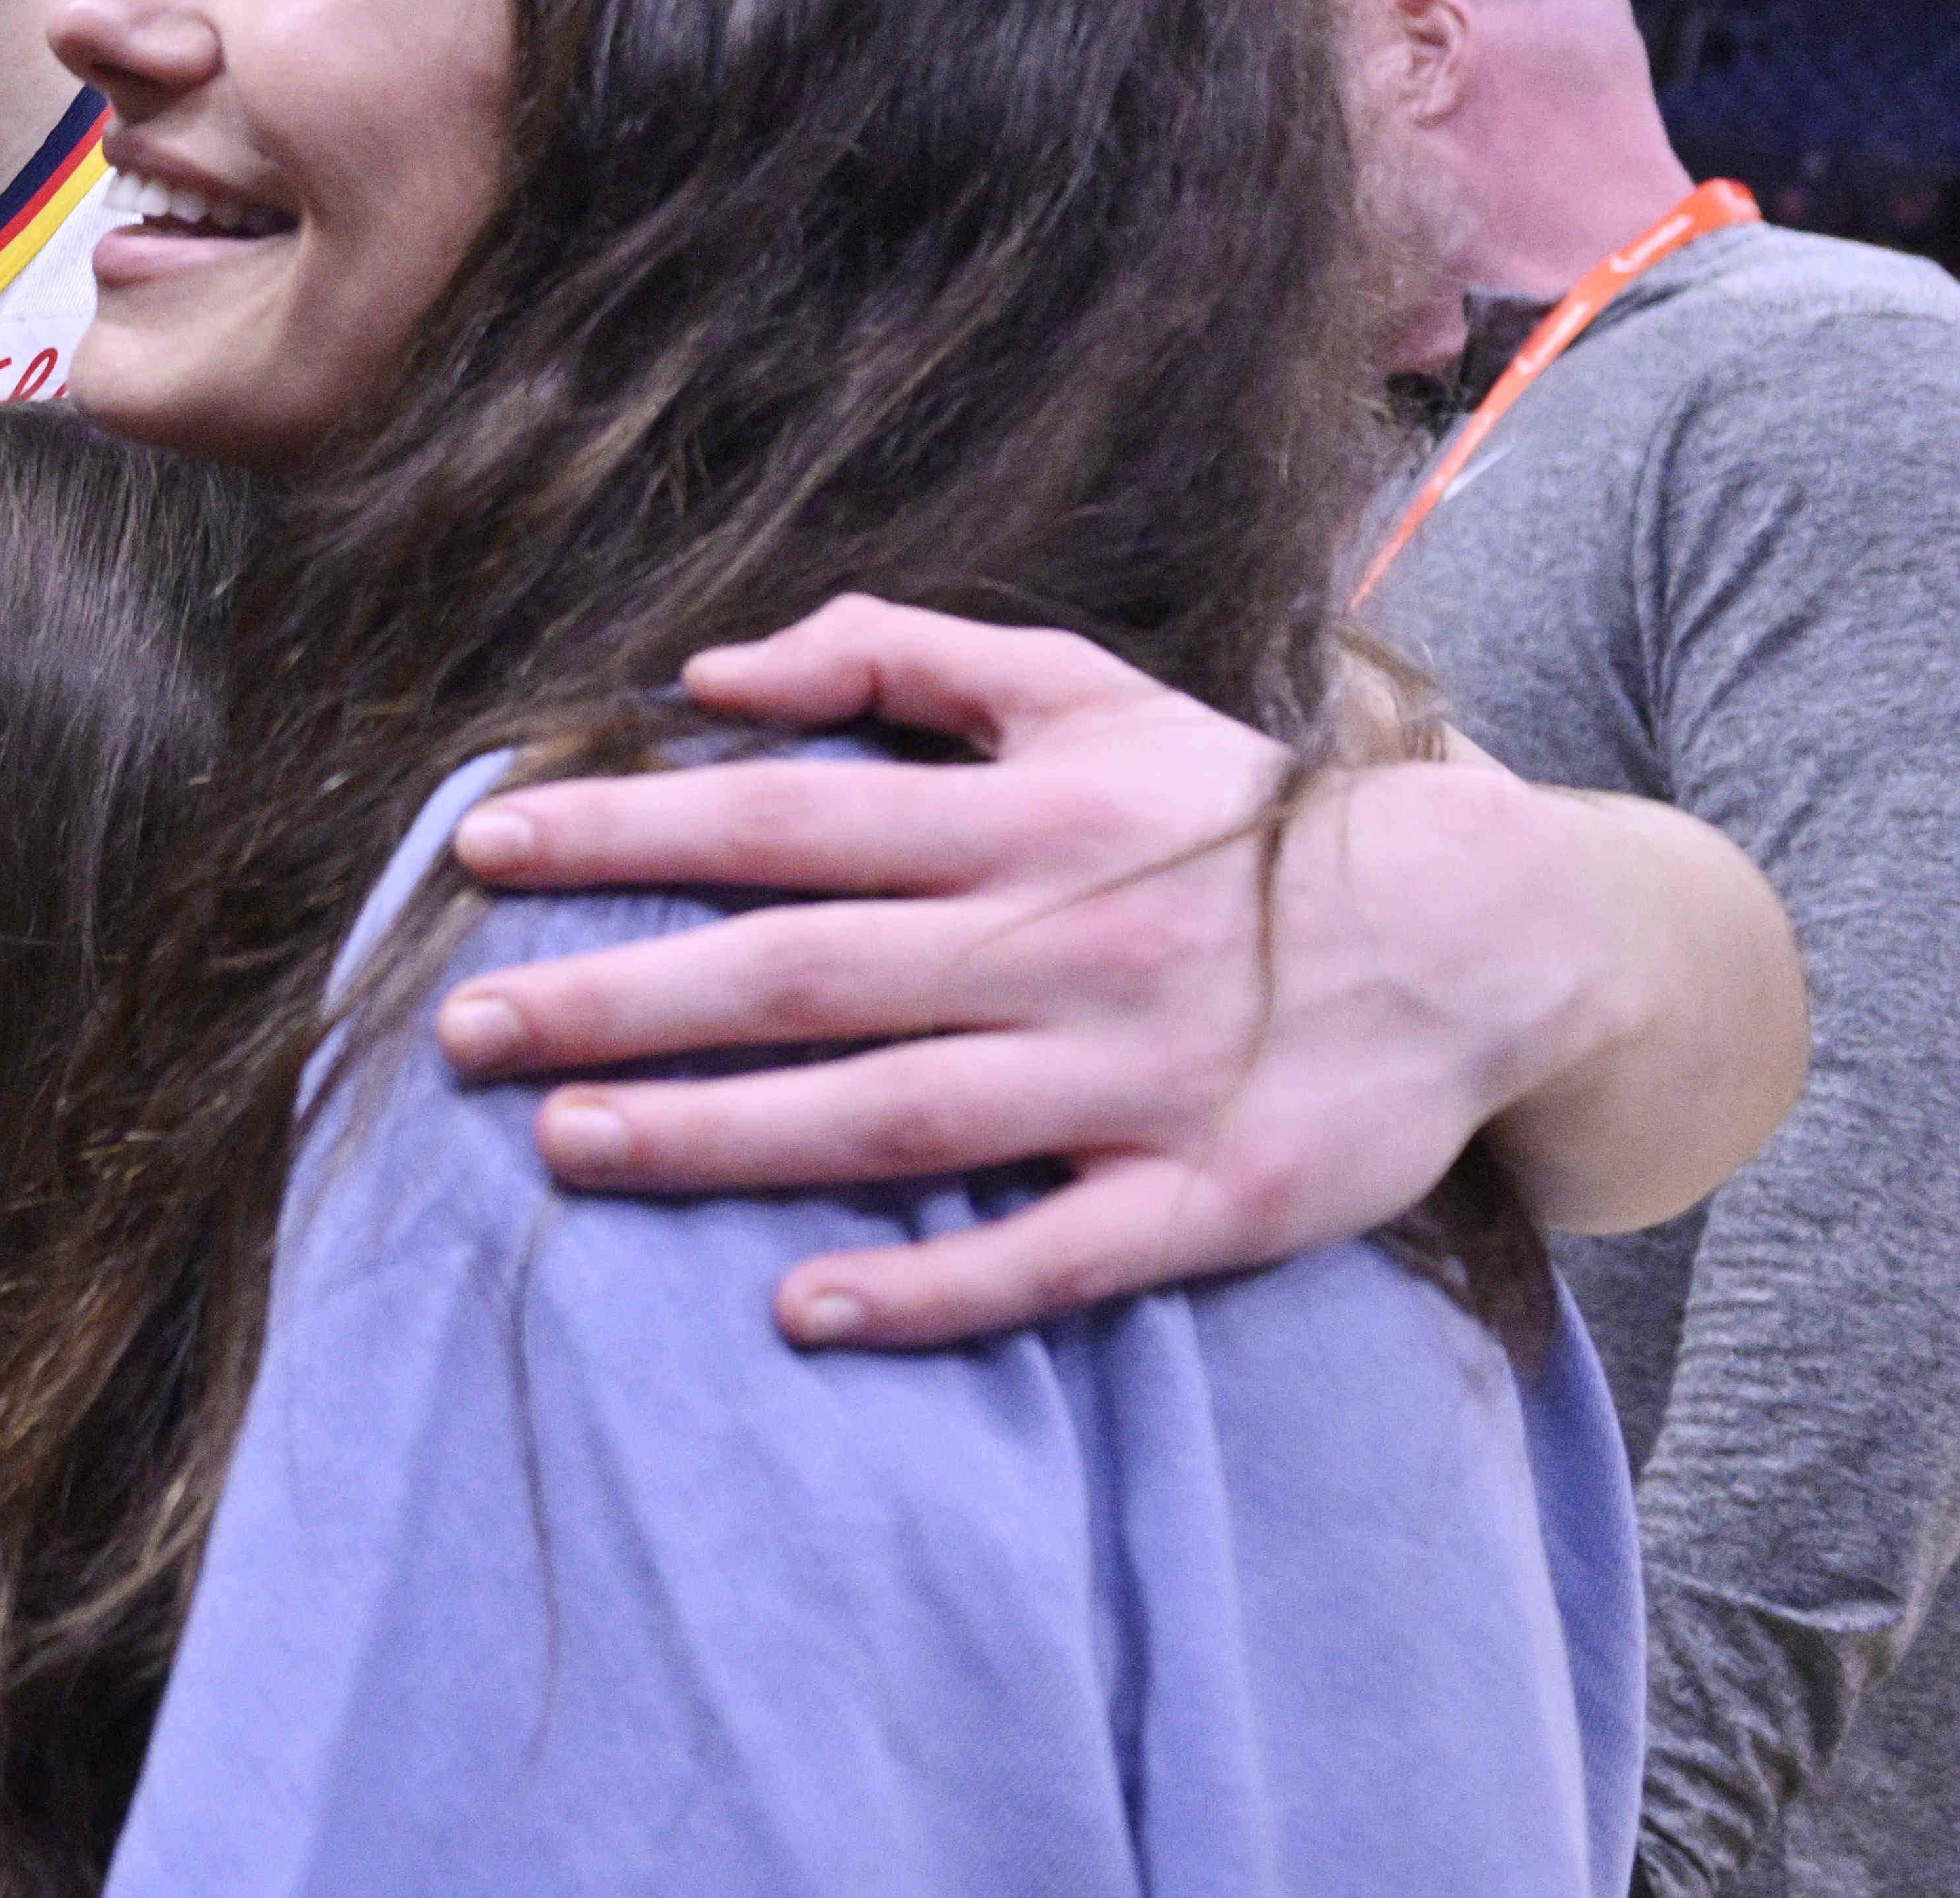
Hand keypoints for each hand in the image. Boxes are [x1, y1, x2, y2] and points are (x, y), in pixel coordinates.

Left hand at [430, 596, 1630, 1348]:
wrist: (1495, 928)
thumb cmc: (1244, 814)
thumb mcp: (1088, 689)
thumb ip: (901, 654)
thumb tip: (718, 667)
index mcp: (1022, 821)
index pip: (781, 819)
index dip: (625, 828)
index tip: (481, 849)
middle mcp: (1060, 945)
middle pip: (804, 972)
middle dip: (623, 997)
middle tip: (465, 1032)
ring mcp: (1132, 1079)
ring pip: (896, 1115)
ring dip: (726, 1136)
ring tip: (568, 1147)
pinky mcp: (1208, 1197)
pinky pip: (1052, 1254)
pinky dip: (931, 1284)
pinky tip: (802, 1306)